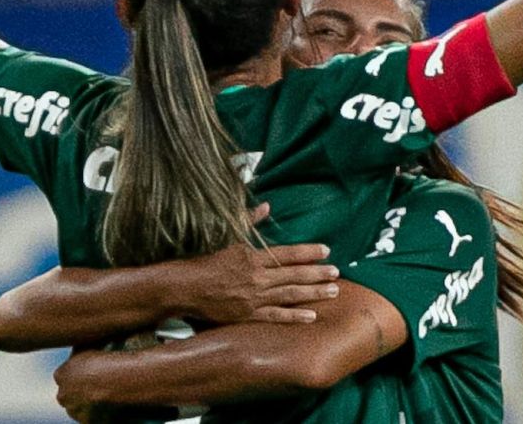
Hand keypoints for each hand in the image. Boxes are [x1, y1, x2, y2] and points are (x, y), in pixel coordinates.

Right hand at [178, 204, 338, 323]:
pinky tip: (311, 316)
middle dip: (318, 273)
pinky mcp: (247, 315)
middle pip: (294, 274)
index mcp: (252, 256)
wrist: (184, 287)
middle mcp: (257, 277)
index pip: (287, 253)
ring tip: (333, 292)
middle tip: (337, 273)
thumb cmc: (203, 259)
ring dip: (314, 293)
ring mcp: (253, 297)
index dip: (308, 252)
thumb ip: (248, 220)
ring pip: (290, 294)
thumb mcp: (226, 235)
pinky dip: (294, 316)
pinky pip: (276, 316)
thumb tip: (266, 206)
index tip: (326, 251)